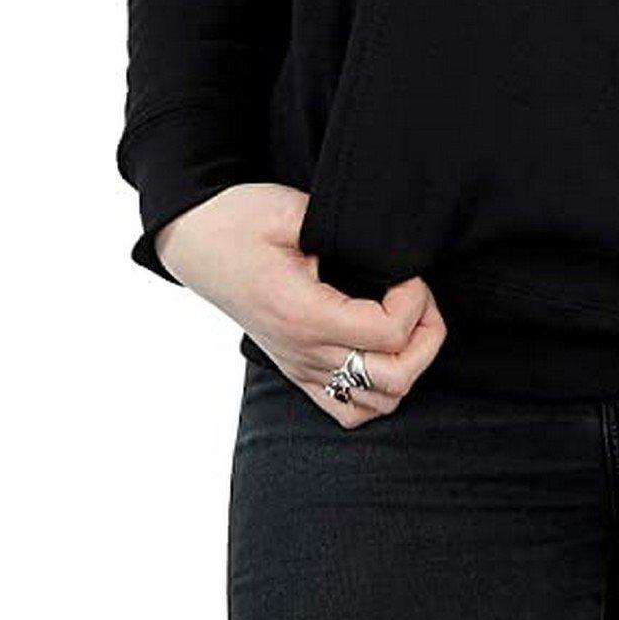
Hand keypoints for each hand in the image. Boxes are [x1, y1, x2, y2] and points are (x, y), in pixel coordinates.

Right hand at [154, 182, 447, 425]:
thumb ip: (343, 231)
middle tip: (418, 296)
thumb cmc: (238, 219)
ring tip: (406, 322)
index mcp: (304, 313)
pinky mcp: (295, 368)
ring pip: (376, 404)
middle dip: (425, 338)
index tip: (408, 272)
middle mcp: (303, 351)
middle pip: (393, 380)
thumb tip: (389, 247)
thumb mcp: (291, 210)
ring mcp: (299, 366)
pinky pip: (347, 408)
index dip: (416, 302)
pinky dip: (378, 389)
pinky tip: (381, 350)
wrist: (193, 240)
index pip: (387, 334)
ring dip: (407, 365)